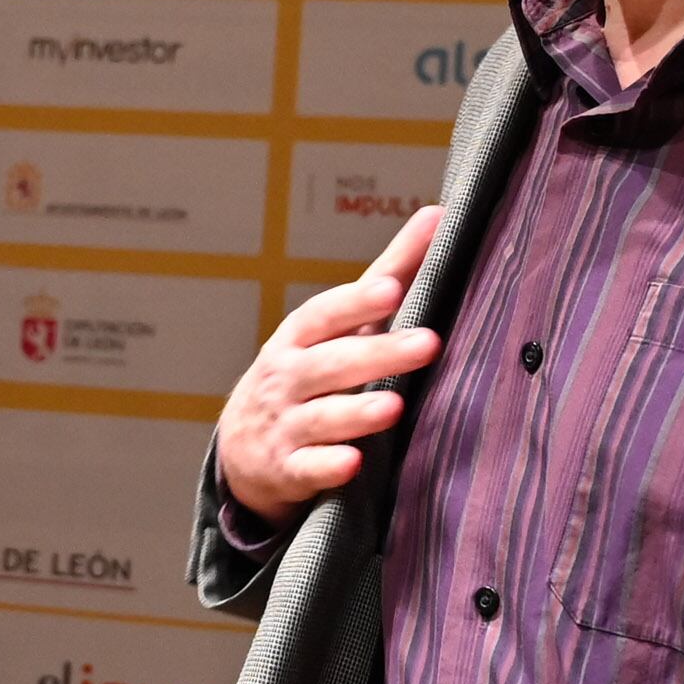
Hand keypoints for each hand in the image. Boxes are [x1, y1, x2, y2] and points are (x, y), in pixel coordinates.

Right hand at [213, 206, 442, 526]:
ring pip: (320, 417)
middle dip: (378, 355)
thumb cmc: (308, 371)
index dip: (356, 302)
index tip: (391, 288)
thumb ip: (388, 274)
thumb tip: (439, 214)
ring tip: (394, 406)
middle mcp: (288, 377)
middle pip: (332, 364)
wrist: (245, 448)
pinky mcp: (285, 469)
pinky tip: (354, 465)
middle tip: (428, 344)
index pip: (325, 314)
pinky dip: (327, 467)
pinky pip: (306, 469)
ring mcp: (284, 424)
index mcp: (300, 337)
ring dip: (356, 411)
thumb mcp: (336, 326)